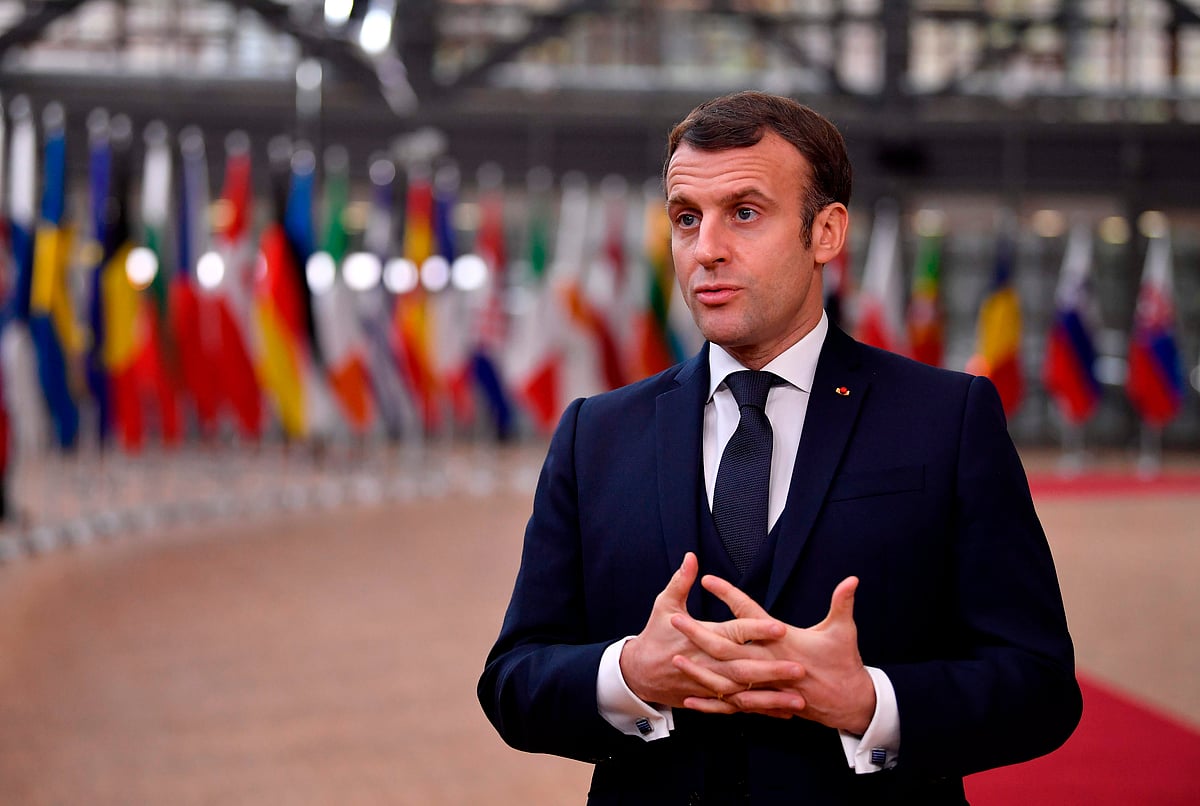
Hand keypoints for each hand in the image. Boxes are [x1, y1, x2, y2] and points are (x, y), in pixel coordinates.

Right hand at [619, 553, 786, 707]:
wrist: (638, 674)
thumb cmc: (655, 636)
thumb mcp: (665, 605)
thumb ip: (680, 581)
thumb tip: (691, 558)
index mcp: (701, 637)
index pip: (734, 633)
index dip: (756, 630)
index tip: (780, 628)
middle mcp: (709, 663)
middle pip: (744, 668)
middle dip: (772, 670)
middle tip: (800, 669)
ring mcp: (710, 684)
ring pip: (744, 693)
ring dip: (771, 698)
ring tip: (797, 700)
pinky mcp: (711, 698)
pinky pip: (739, 708)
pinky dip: (760, 711)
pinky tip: (783, 713)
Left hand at [671, 575, 876, 733]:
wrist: (849, 704)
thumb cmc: (844, 664)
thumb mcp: (844, 631)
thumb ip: (842, 603)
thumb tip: (852, 579)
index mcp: (784, 642)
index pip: (750, 614)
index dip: (729, 596)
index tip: (708, 580)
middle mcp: (770, 664)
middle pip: (728, 648)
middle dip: (699, 634)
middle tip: (676, 620)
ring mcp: (765, 686)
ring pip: (725, 679)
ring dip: (700, 669)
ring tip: (676, 656)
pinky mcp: (765, 702)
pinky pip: (733, 704)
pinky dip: (712, 702)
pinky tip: (691, 698)